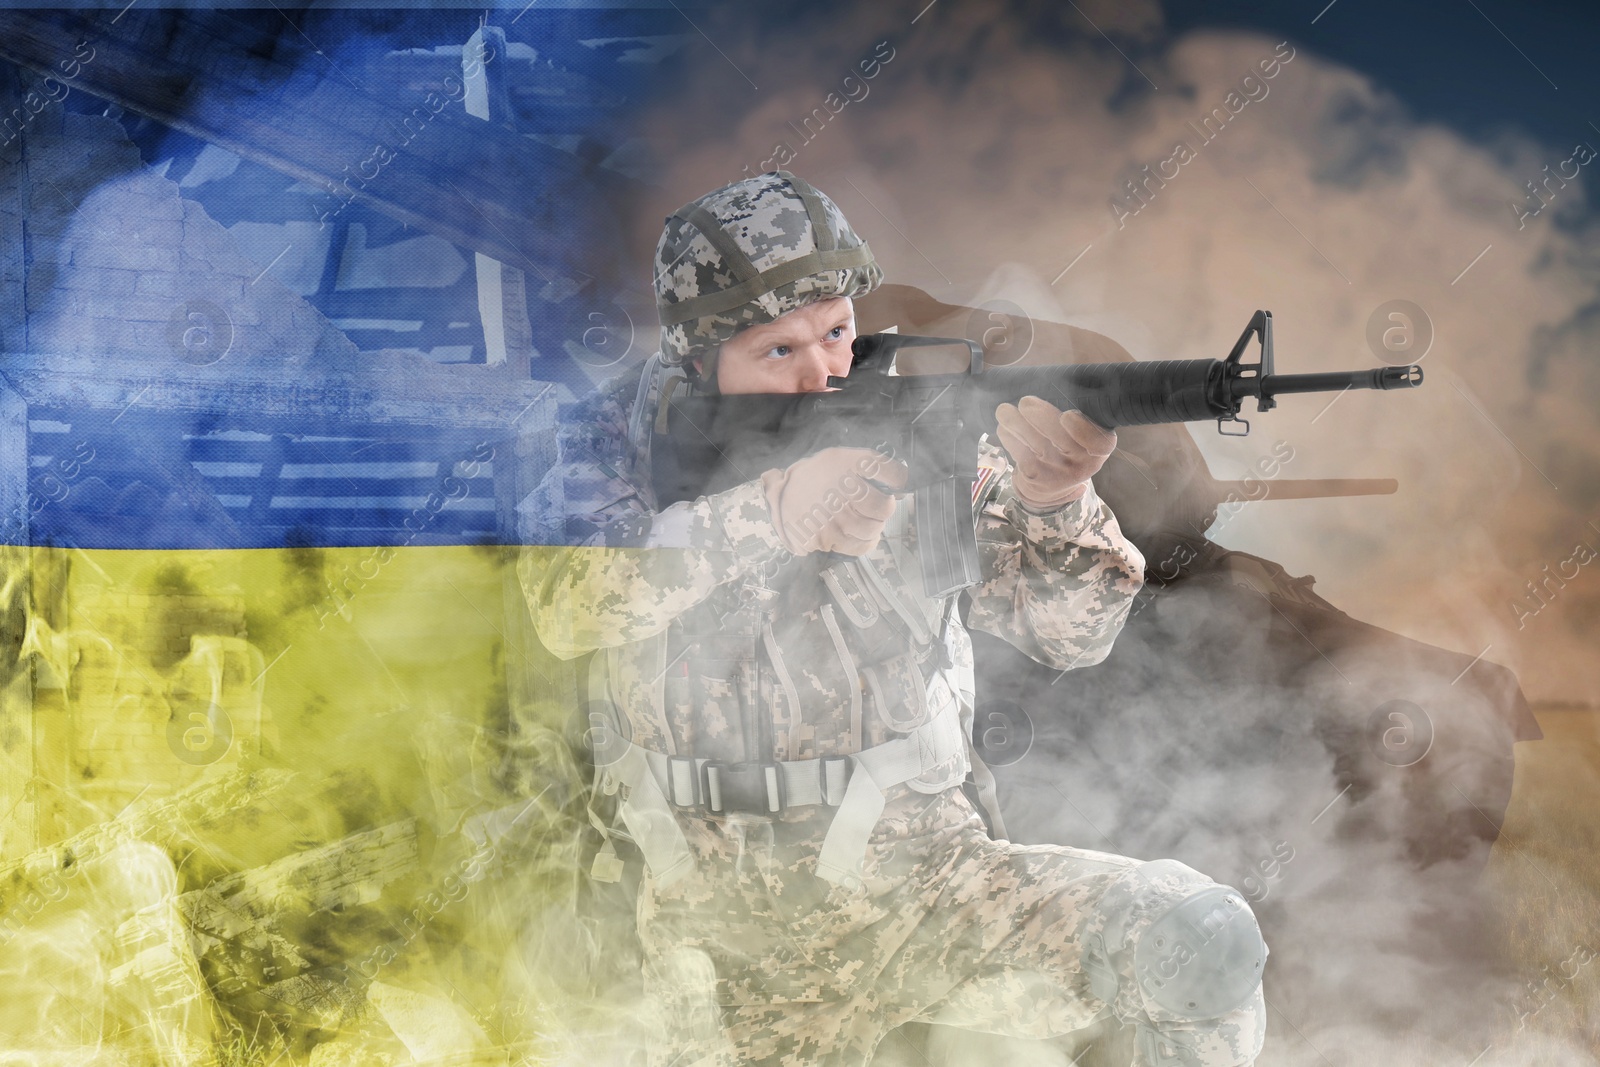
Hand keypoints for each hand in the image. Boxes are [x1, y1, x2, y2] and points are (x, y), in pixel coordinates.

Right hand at [761, 447, 907, 555]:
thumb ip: (867, 466)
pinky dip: (866, 542)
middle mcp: (842, 488)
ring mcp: (835, 516)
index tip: (895, 483)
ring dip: (875, 526)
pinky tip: (859, 533)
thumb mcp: (838, 457)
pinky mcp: (828, 537)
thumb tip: (900, 482)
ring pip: (873, 529)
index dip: (898, 479)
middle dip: (886, 508)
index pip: (889, 472)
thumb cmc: (814, 477)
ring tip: (867, 520)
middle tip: (878, 506)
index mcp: (846, 463)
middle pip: (884, 507)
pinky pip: (861, 546)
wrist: (778, 498)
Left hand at [994, 396, 1115, 509]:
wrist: (1052, 484)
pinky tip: (1004, 426)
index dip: (1081, 429)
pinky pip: (1019, 451)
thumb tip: (1049, 379)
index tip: (1066, 416)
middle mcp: (1082, 464)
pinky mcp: (1035, 477)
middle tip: (1025, 402)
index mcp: (1100, 448)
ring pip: (1033, 442)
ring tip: (1004, 409)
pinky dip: (1008, 435)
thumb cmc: (1068, 444)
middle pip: (1059, 438)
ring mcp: (1058, 473)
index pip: (1098, 442)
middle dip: (1038, 415)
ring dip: (1014, 421)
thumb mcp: (1085, 431)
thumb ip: (1079, 408)